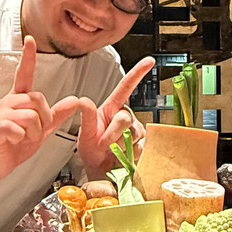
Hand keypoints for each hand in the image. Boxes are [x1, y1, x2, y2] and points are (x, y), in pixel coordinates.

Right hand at [0, 36, 80, 182]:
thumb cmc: (15, 144)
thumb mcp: (42, 128)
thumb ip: (57, 114)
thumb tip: (75, 100)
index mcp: (18, 99)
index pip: (23, 74)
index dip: (27, 57)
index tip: (30, 40)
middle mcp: (8, 102)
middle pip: (37, 98)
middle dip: (43, 119)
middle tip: (35, 132)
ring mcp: (0, 114)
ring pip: (30, 115)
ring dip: (34, 132)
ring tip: (24, 138)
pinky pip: (18, 127)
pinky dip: (23, 138)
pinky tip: (15, 141)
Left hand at [77, 56, 154, 176]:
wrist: (100, 170)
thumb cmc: (92, 149)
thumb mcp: (85, 133)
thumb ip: (87, 117)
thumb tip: (82, 100)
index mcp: (112, 108)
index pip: (126, 87)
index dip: (138, 73)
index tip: (149, 61)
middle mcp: (126, 116)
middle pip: (125, 117)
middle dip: (113, 132)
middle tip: (104, 143)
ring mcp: (135, 131)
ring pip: (133, 134)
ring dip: (120, 146)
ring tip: (111, 151)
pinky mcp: (143, 145)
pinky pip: (140, 147)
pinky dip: (130, 154)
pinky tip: (124, 156)